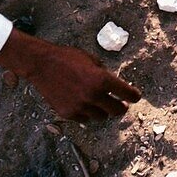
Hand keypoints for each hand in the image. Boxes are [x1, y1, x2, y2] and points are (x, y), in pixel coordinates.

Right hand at [0, 28, 140, 121]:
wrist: (41, 64)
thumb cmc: (67, 58)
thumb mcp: (91, 59)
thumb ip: (104, 73)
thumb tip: (114, 85)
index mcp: (102, 79)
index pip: (127, 94)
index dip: (134, 96)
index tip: (135, 97)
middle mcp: (93, 95)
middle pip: (117, 111)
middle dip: (121, 107)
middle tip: (120, 104)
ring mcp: (80, 106)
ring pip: (101, 117)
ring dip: (102, 110)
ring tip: (98, 102)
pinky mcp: (68, 113)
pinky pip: (85, 119)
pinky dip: (87, 113)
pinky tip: (83, 104)